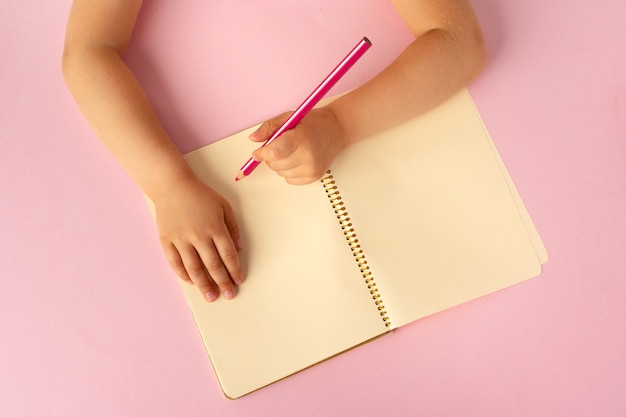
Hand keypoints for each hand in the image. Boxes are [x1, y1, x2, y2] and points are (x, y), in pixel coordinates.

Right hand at [152, 177, 243, 301]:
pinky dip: (183, 274)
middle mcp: (198, 236)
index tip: (238, 281)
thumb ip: (232, 227)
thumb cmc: (200, 195)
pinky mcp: (167, 240)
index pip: (228, 255)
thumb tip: (238, 248)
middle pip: (213, 265)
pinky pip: (175, 262)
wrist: (172, 185)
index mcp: (215, 227)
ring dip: (203, 285)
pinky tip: (191, 282)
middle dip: (223, 283)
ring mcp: (181, 239)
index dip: (234, 271)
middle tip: (228, 295)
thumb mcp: (223, 206)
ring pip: (194, 268)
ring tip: (210, 297)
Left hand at [249, 107, 346, 184]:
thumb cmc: (313, 123)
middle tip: (279, 146)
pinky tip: (297, 159)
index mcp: (301, 138)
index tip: (258, 152)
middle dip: (271, 157)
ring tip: (291, 151)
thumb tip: (253, 139)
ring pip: (280, 173)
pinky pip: (289, 180)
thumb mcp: (289, 118)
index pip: (274, 152)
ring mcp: (312, 168)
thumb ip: (269, 128)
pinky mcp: (314, 176)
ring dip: (280, 164)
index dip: (261, 154)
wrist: (336, 130)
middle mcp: (308, 156)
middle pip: (275, 165)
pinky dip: (288, 171)